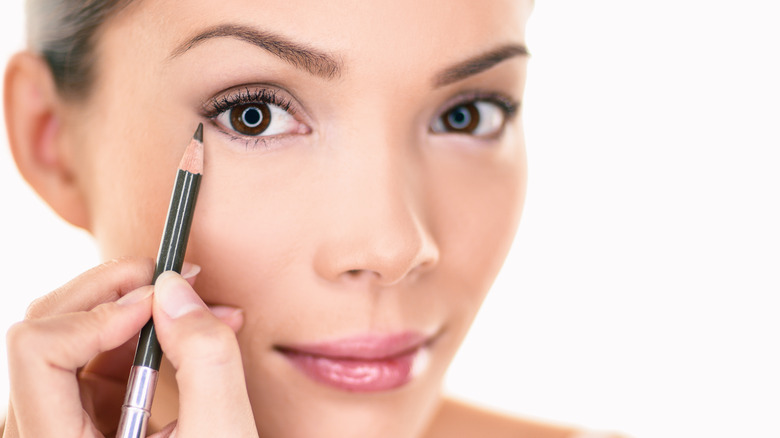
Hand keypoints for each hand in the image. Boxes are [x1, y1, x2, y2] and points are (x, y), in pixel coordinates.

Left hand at [3, 257, 257, 436]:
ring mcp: (57, 420)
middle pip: (46, 327)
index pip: (36, 351)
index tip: (159, 302)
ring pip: (70, 331)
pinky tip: (186, 329)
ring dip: (132, 304)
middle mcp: (41, 432)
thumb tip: (174, 288)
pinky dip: (141, 328)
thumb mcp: (221, 434)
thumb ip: (206, 359)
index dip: (97, 313)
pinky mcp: (83, 410)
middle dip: (116, 290)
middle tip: (176, 276)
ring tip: (196, 303)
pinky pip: (96, 350)